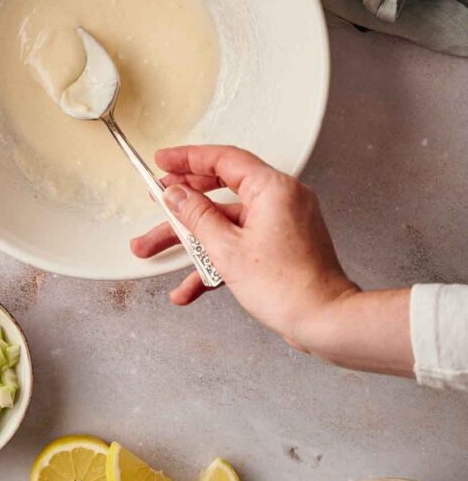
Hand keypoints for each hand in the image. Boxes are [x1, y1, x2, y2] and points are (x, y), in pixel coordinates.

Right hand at [131, 145, 356, 353]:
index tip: (164, 162)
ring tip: (156, 249)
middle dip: (183, 203)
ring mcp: (282, 224)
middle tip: (158, 200)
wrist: (324, 322)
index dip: (187, 159)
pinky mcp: (280, 247)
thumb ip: (196, 216)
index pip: (223, 159)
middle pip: (221, 191)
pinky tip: (190, 285)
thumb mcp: (227, 248)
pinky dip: (216, 260)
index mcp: (272, 188)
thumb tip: (177, 195)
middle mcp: (281, 200)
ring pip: (226, 223)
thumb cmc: (289, 288)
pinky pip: (241, 243)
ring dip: (192, 240)